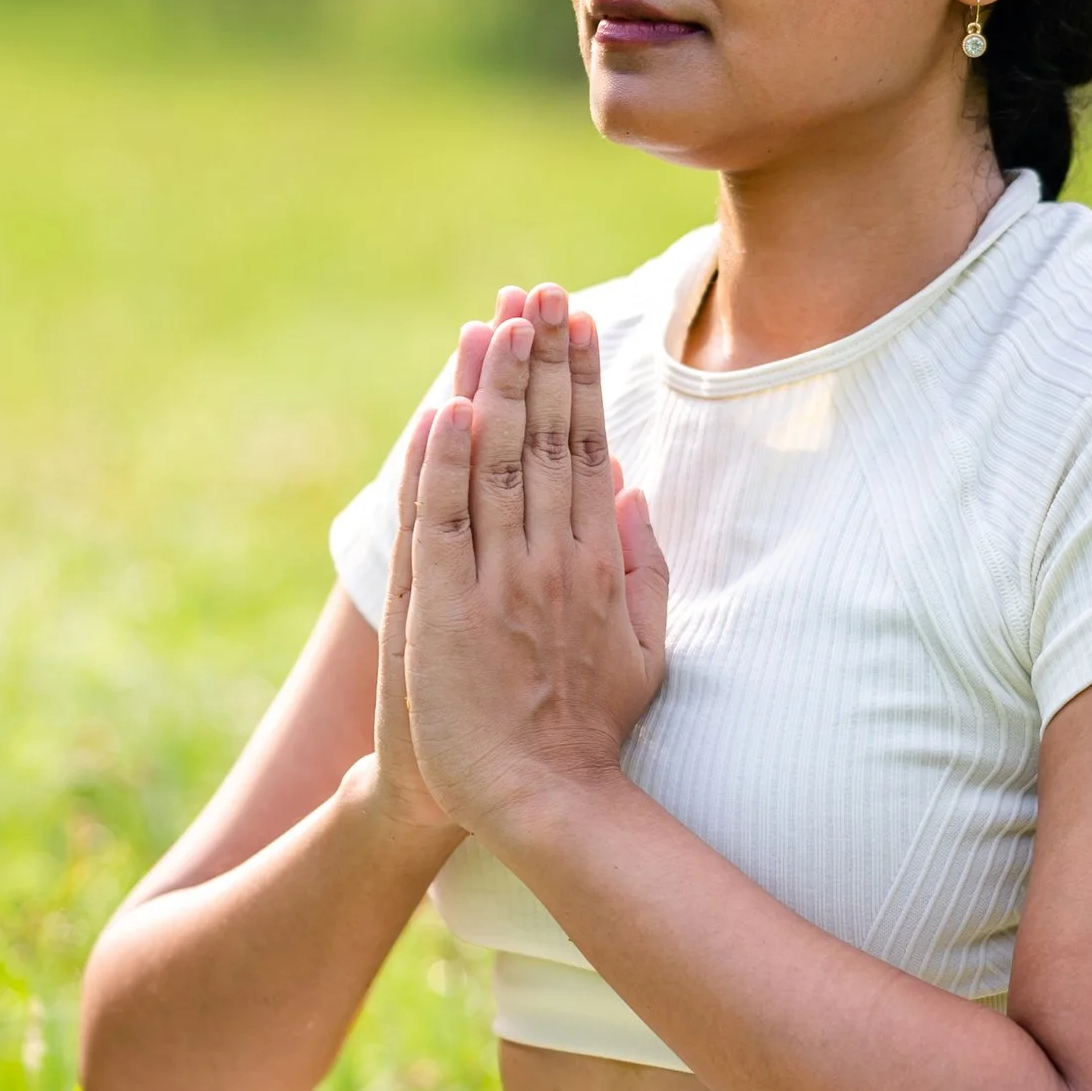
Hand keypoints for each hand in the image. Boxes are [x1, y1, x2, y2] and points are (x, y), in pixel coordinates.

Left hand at [399, 285, 668, 843]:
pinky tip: (451, 409)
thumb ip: (642, 564)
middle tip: (539, 291)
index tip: (578, 322)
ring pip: (498, 464)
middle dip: (543, 359)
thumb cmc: (593, 730)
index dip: (582, 380)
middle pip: (548, 439)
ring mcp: (500, 582)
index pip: (589, 448)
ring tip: (498, 322)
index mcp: (598, 562)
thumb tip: (630, 486)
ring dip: (497, 388)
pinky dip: (446, 464)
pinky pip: (445, 521)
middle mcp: (553, 560)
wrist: (543, 799)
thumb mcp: (646, 645)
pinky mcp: (448, 610)